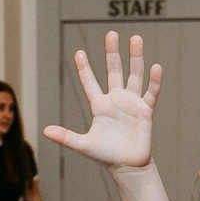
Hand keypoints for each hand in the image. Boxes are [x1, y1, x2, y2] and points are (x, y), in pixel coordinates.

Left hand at [41, 32, 160, 170]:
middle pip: (114, 70)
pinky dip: (154, 81)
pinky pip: (150, 92)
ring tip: (136, 38)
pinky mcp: (145, 111)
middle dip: (112, 52)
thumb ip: (65, 137)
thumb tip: (44, 131)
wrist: (128, 167)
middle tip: (111, 34)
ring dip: (135, 57)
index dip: (84, 69)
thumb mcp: (83, 145)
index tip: (78, 53)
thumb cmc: (105, 156)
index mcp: (99, 106)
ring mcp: (131, 103)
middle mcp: (115, 100)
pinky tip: (155, 67)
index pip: (90, 83)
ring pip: (134, 75)